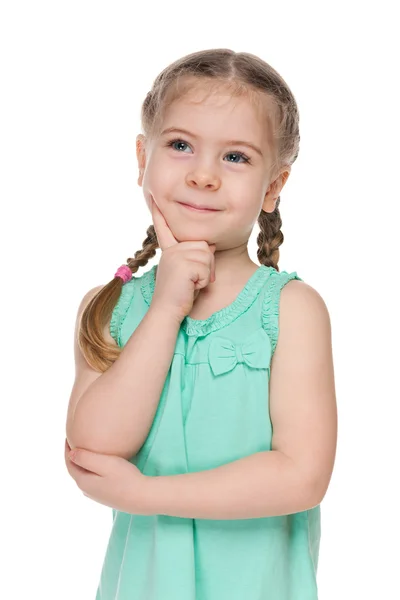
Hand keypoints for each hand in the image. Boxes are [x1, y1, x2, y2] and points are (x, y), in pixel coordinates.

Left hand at [64, 439, 152, 514]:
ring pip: (84, 476)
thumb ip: (86, 458)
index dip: (67, 449)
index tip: (68, 436)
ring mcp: (96, 495)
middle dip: (73, 456)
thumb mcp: (105, 464)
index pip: (70, 463)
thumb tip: (70, 453)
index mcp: (83, 481)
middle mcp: (86, 490)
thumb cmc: (125, 478)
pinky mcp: (106, 496)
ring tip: (86, 452)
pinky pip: (92, 480)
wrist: (142, 498)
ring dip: (82, 464)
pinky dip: (91, 470)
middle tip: (75, 441)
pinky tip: (99, 466)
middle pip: (75, 470)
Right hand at [150, 197, 215, 320]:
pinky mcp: (183, 264)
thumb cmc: (180, 296)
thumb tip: (209, 246)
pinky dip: (204, 281)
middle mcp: (171, 250)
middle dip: (207, 266)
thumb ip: (195, 256)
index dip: (159, 212)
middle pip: (204, 246)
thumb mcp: (188, 271)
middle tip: (193, 281)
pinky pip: (207, 269)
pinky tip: (191, 287)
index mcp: (169, 251)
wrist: (167, 311)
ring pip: (207, 257)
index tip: (154, 197)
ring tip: (191, 284)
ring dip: (206, 275)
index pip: (164, 228)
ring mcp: (176, 256)